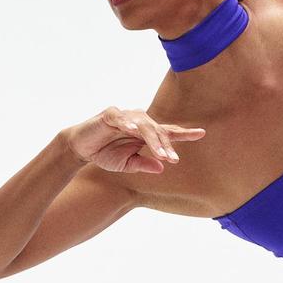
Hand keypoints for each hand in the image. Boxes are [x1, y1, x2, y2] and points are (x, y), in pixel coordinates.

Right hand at [70, 107, 201, 175]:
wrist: (81, 149)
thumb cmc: (105, 154)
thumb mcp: (126, 164)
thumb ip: (144, 164)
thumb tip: (162, 167)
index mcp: (145, 134)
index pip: (167, 132)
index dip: (184, 133)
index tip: (202, 133)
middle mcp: (138, 122)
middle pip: (157, 131)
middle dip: (166, 146)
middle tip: (173, 159)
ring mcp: (125, 117)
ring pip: (143, 125)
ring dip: (152, 139)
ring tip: (160, 153)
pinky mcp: (110, 115)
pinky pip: (120, 118)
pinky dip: (127, 123)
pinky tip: (133, 131)